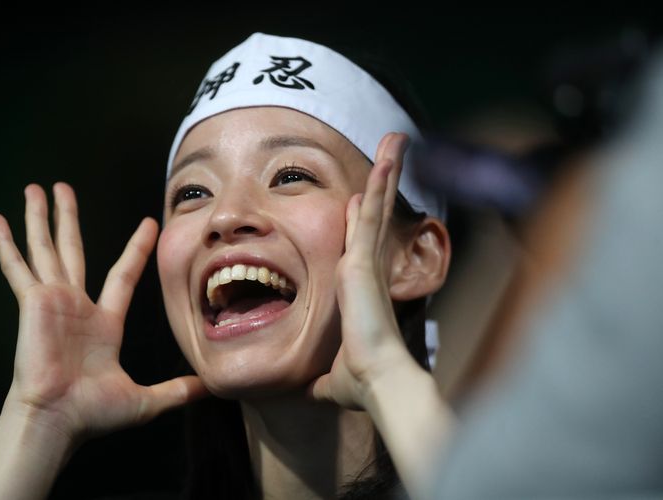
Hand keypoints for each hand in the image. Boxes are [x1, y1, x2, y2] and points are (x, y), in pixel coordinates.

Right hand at [0, 182, 206, 443]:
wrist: (58, 421)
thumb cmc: (93, 414)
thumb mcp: (146, 399)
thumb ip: (177, 391)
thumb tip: (210, 389)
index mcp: (103, 323)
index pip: (123, 274)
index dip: (135, 249)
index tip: (148, 223)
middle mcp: (76, 306)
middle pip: (73, 250)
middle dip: (68, 218)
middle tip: (63, 188)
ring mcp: (52, 301)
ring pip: (46, 249)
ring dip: (40, 218)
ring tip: (36, 188)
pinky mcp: (33, 303)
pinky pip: (19, 267)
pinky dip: (7, 244)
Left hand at [308, 133, 418, 408]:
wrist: (376, 380)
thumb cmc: (359, 379)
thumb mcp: (333, 375)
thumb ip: (324, 378)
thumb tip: (313, 393)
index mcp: (356, 288)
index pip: (357, 244)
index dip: (359, 220)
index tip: (358, 200)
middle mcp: (364, 268)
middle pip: (371, 217)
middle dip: (381, 187)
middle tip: (392, 154)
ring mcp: (366, 259)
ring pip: (375, 205)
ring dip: (387, 171)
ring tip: (397, 138)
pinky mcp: (365, 256)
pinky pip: (372, 209)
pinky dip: (383, 180)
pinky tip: (392, 152)